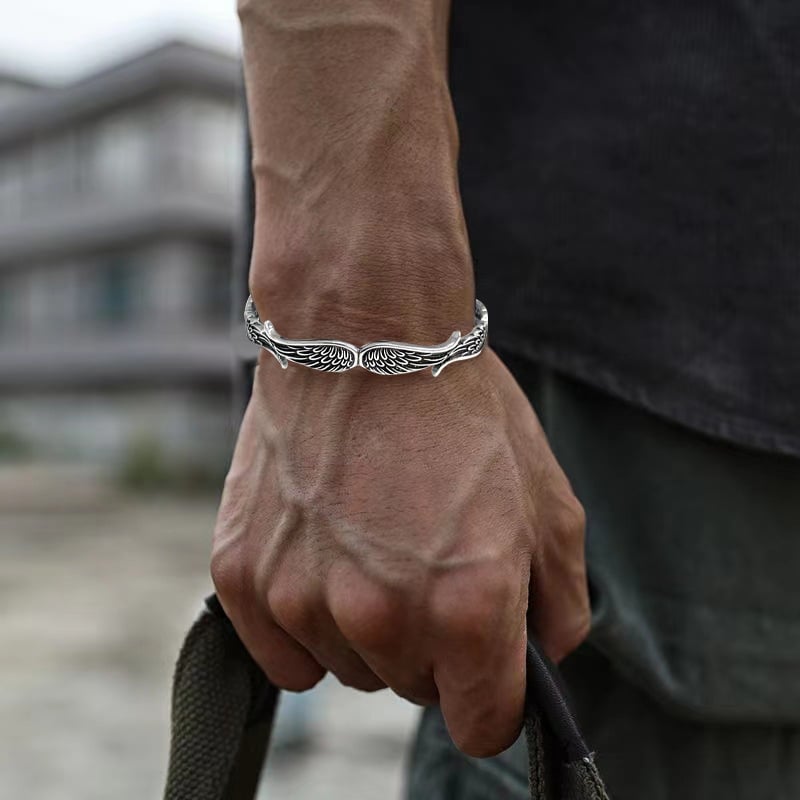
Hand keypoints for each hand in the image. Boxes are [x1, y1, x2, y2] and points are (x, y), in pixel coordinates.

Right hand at [211, 346, 589, 756]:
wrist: (363, 337)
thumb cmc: (458, 410)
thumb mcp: (548, 500)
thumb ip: (560, 603)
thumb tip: (542, 658)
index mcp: (469, 605)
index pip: (481, 725)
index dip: (491, 699)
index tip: (484, 670)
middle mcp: (383, 615)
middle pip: (414, 691)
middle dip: (431, 647)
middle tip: (425, 564)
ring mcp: (304, 599)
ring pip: (350, 669)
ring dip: (367, 630)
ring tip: (371, 545)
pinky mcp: (246, 577)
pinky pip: (283, 657)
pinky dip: (307, 626)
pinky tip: (323, 563)